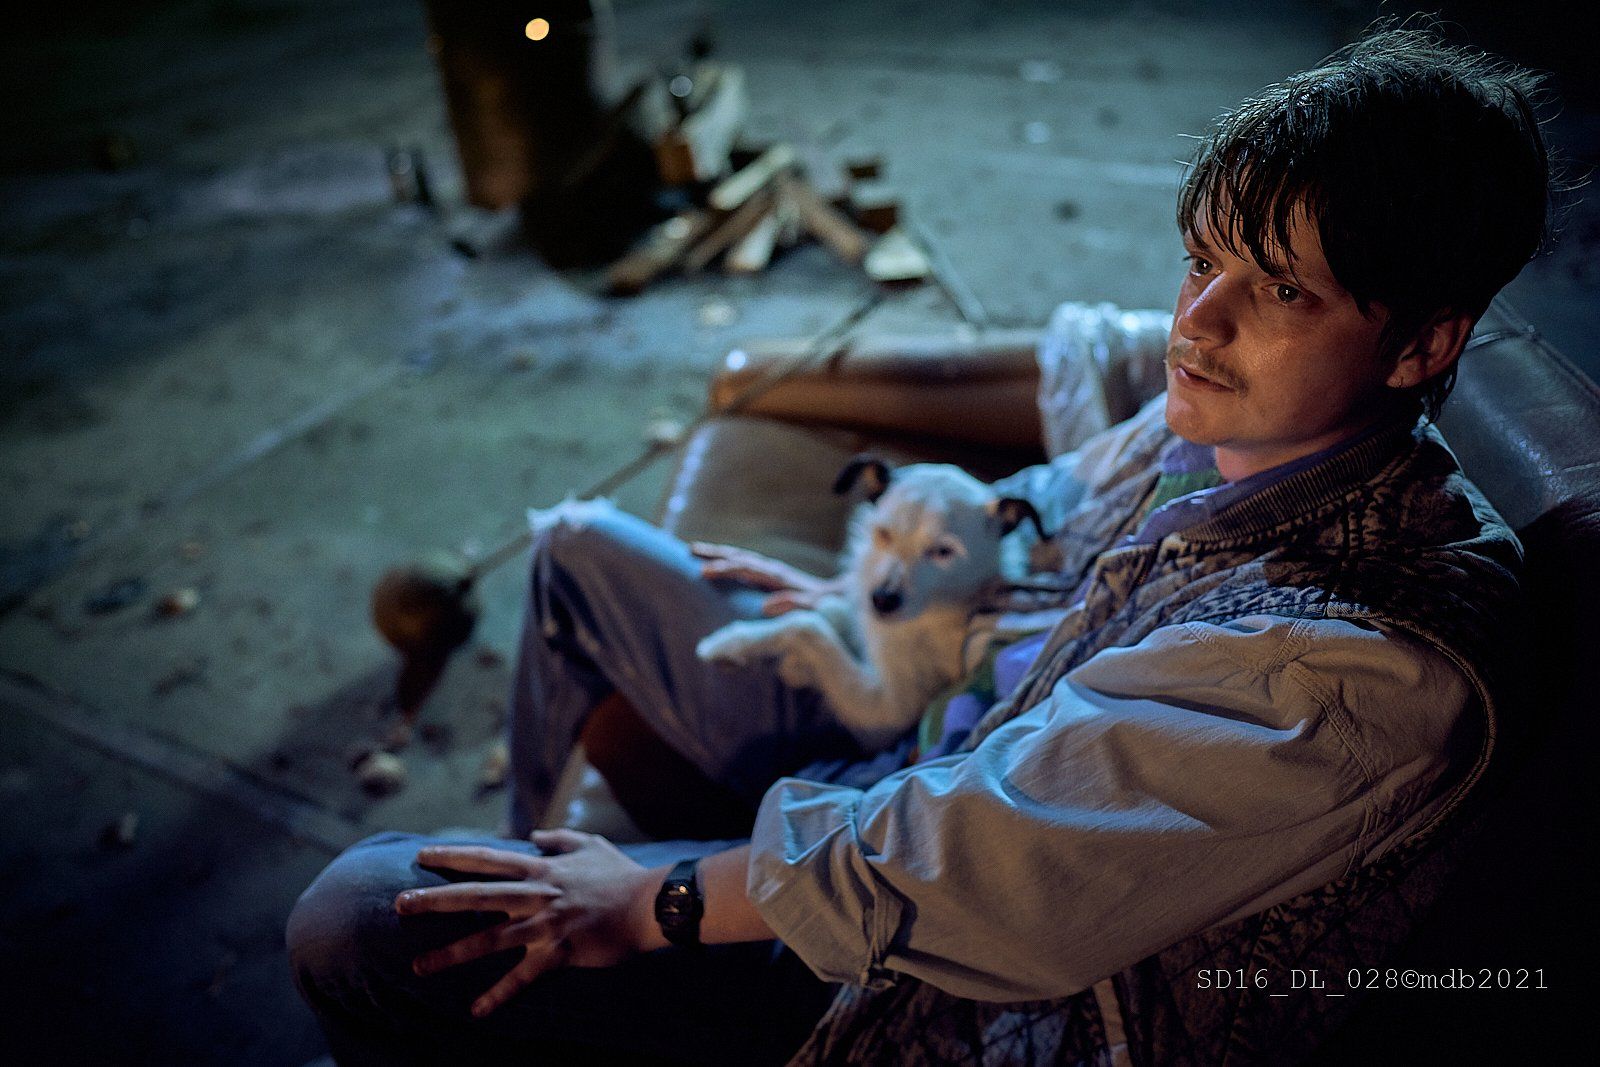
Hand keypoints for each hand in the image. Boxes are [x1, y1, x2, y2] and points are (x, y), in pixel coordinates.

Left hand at [395, 829, 655, 1017]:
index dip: (453, 855)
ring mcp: (545, 924)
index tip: (421, 855)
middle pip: (476, 895)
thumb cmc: (623, 874)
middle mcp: (536, 893)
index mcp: (541, 868)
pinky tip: (476, 1011)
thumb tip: (535, 836)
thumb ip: (560, 839)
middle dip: (435, 899)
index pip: (487, 859)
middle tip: (399, 903)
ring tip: (418, 966)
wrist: (651, 903)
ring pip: (489, 938)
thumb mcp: (591, 845)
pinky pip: (523, 976)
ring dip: (451, 953)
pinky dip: (499, 995)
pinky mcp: (558, 952)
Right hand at [690, 542, 831, 615]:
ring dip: (719, 554)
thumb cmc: (828, 609)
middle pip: (740, 557)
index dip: (725, 569)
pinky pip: (746, 566)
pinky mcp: (773, 578)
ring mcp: (773, 572)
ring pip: (741, 558)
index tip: (704, 570)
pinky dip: (729, 561)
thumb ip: (794, 606)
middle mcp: (774, 570)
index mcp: (779, 578)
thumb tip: (767, 607)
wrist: (844, 598)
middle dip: (715, 553)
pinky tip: (718, 565)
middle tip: (689, 550)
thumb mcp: (814, 610)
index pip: (746, 569)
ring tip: (694, 550)